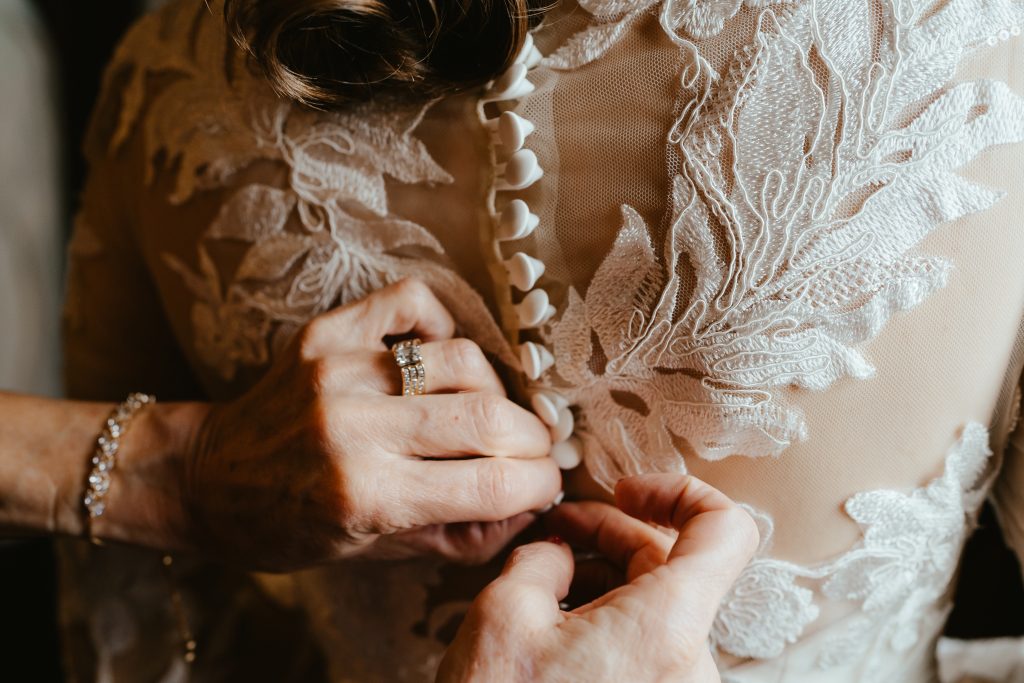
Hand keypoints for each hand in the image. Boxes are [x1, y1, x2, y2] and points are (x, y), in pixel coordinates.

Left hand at [184, 278, 560, 570]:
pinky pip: (414, 302)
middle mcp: (353, 428)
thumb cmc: (292, 527)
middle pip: (488, 418)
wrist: (208, 479)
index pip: (491, 484)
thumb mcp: (374, 554)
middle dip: (532, 439)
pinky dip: (443, 326)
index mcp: (365, 497)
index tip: (547, 483)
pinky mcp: (326, 333)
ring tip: (488, 410)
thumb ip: (460, 536)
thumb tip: (531, 506)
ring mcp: (338, 371)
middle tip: (533, 449)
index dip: (539, 484)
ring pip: (462, 359)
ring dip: (495, 388)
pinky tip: (441, 359)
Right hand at [437, 474, 758, 682]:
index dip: (679, 489)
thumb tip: (557, 550)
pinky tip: (556, 620)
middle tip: (558, 529)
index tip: (624, 489)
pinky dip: (609, 618)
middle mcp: (690, 662)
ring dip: (606, 577)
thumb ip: (542, 557)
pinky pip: (649, 645)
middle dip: (614, 534)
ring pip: (659, 607)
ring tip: (545, 574)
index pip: (725, 529)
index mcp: (667, 627)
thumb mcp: (504, 616)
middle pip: (676, 566)